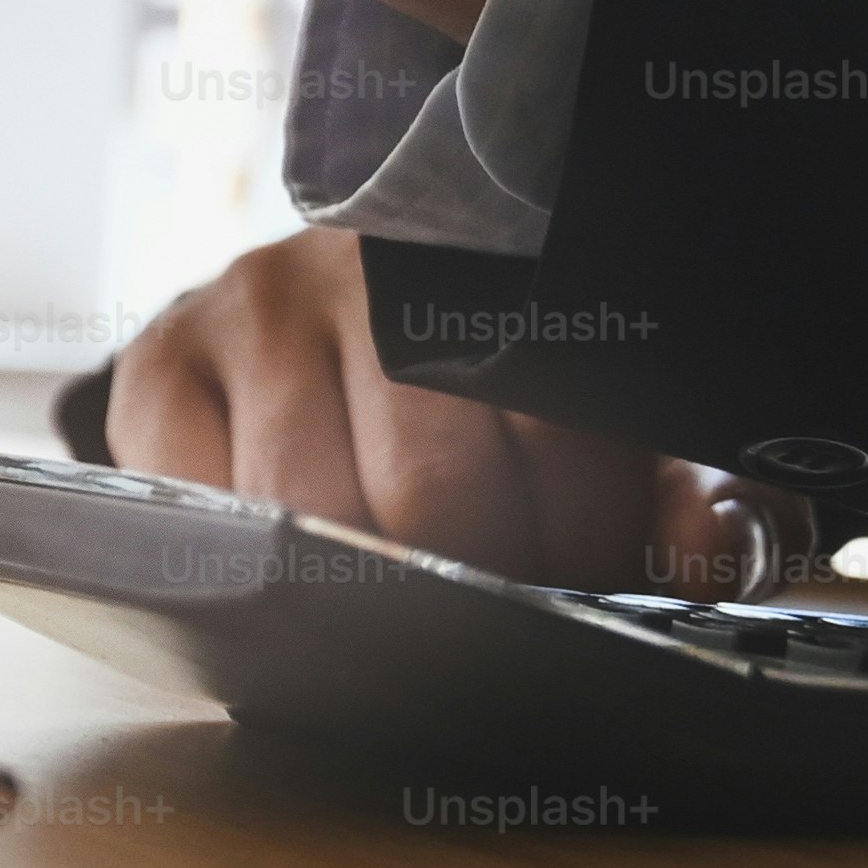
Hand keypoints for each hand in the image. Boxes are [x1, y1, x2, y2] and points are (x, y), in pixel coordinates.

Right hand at [108, 228, 790, 593]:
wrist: (314, 317)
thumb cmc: (475, 395)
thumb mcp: (598, 435)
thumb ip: (673, 495)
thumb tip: (707, 554)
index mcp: (504, 260)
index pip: (553, 429)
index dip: (578, 543)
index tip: (580, 582)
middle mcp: (372, 259)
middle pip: (430, 488)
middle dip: (472, 580)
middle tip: (491, 609)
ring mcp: (255, 301)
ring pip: (312, 508)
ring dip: (359, 586)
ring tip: (396, 594)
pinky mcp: (159, 361)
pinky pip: (199, 502)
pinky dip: (241, 561)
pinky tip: (287, 558)